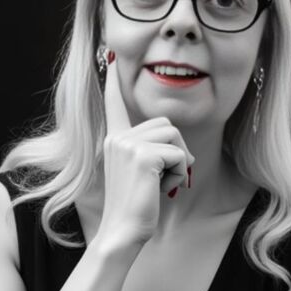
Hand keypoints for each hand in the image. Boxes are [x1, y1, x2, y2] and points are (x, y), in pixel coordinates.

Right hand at [98, 56, 194, 247]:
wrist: (122, 233)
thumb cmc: (135, 209)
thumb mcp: (140, 174)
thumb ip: (149, 152)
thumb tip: (179, 144)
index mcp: (114, 140)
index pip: (114, 104)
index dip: (114, 82)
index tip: (110, 57)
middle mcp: (117, 137)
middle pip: (166, 124)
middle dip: (177, 150)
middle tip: (167, 177)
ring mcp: (127, 145)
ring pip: (174, 136)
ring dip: (180, 162)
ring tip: (164, 183)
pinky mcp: (142, 156)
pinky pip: (179, 154)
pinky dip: (180, 173)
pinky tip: (165, 189)